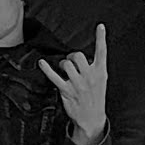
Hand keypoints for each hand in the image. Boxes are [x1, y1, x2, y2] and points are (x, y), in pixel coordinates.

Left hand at [38, 23, 108, 144]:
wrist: (92, 118)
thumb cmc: (95, 98)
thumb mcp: (101, 82)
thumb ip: (95, 68)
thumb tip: (82, 58)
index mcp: (100, 72)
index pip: (102, 52)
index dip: (101, 38)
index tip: (100, 26)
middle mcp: (89, 76)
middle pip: (78, 56)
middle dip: (72, 56)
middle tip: (71, 62)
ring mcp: (78, 84)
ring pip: (66, 64)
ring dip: (63, 64)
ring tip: (65, 70)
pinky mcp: (67, 90)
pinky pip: (54, 77)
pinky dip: (46, 69)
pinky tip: (42, 63)